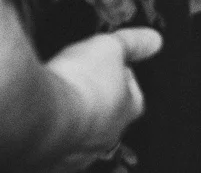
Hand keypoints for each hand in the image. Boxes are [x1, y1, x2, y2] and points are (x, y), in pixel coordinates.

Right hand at [43, 27, 161, 169]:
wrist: (45, 114)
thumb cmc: (81, 82)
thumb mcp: (111, 47)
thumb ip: (133, 43)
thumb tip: (155, 40)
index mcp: (127, 111)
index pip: (135, 97)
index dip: (124, 78)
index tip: (113, 66)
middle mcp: (107, 137)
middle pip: (109, 118)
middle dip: (99, 101)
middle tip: (84, 82)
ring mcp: (80, 153)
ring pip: (83, 135)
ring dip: (76, 119)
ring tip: (62, 99)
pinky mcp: (52, 161)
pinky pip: (58, 147)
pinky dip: (54, 133)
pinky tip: (45, 118)